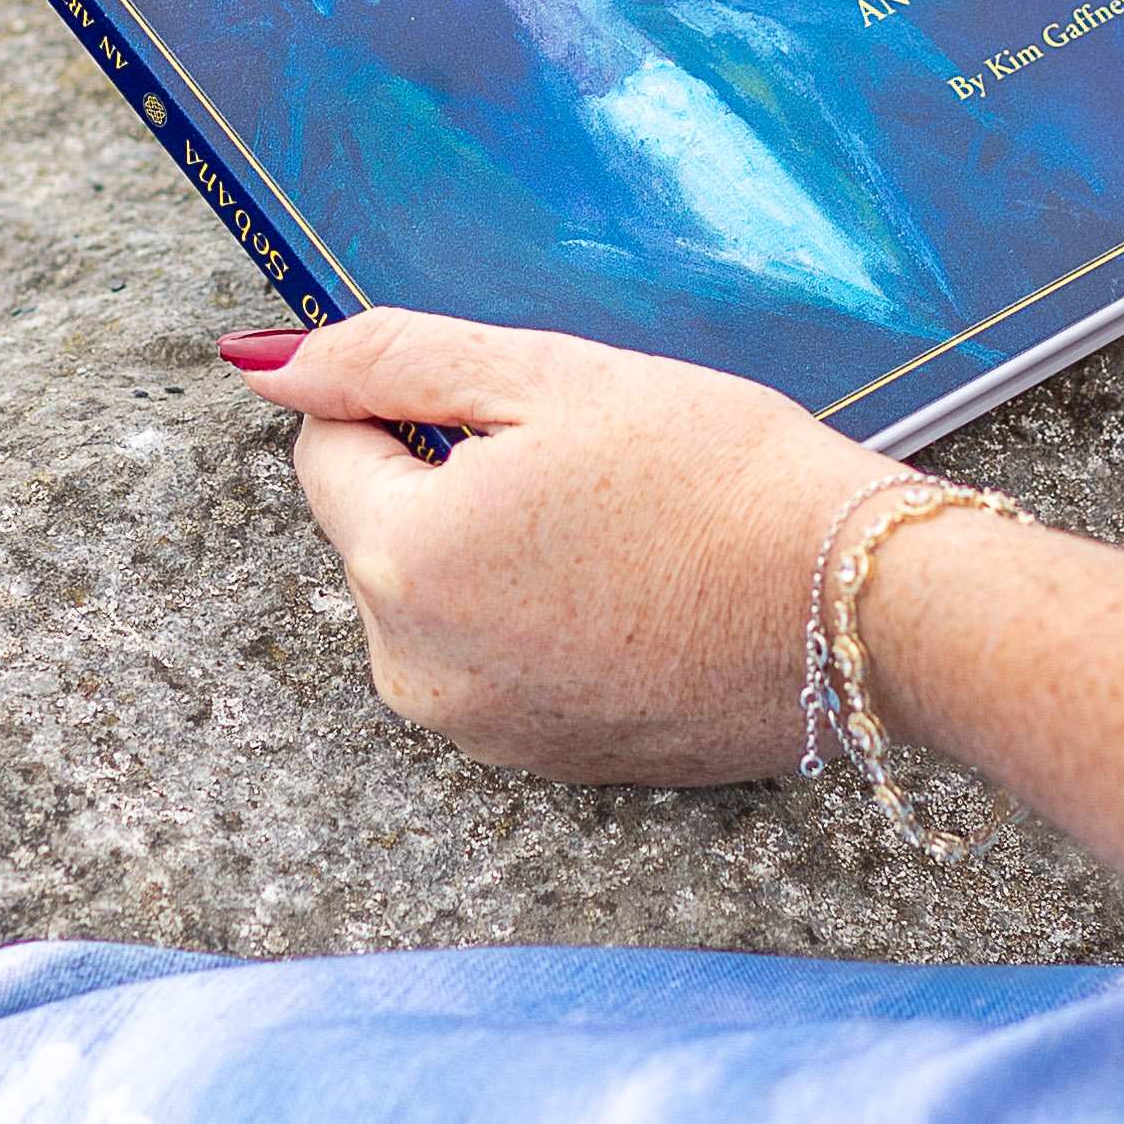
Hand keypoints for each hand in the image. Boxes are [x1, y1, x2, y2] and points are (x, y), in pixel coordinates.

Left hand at [226, 311, 859, 780]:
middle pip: (384, 532)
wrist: (861, 608)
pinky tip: (639, 593)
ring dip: (500, 554)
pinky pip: (503, 663)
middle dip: (456, 484)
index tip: (521, 408)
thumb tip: (263, 363)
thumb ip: (392, 359)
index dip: (415, 403)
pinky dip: (547, 619)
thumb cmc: (721, 476)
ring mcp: (483, 733)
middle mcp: (418, 673)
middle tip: (589, 468)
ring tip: (622, 535)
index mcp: (403, 564)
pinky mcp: (548, 765)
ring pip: (442, 599)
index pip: (328, 449)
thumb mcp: (550, 376)